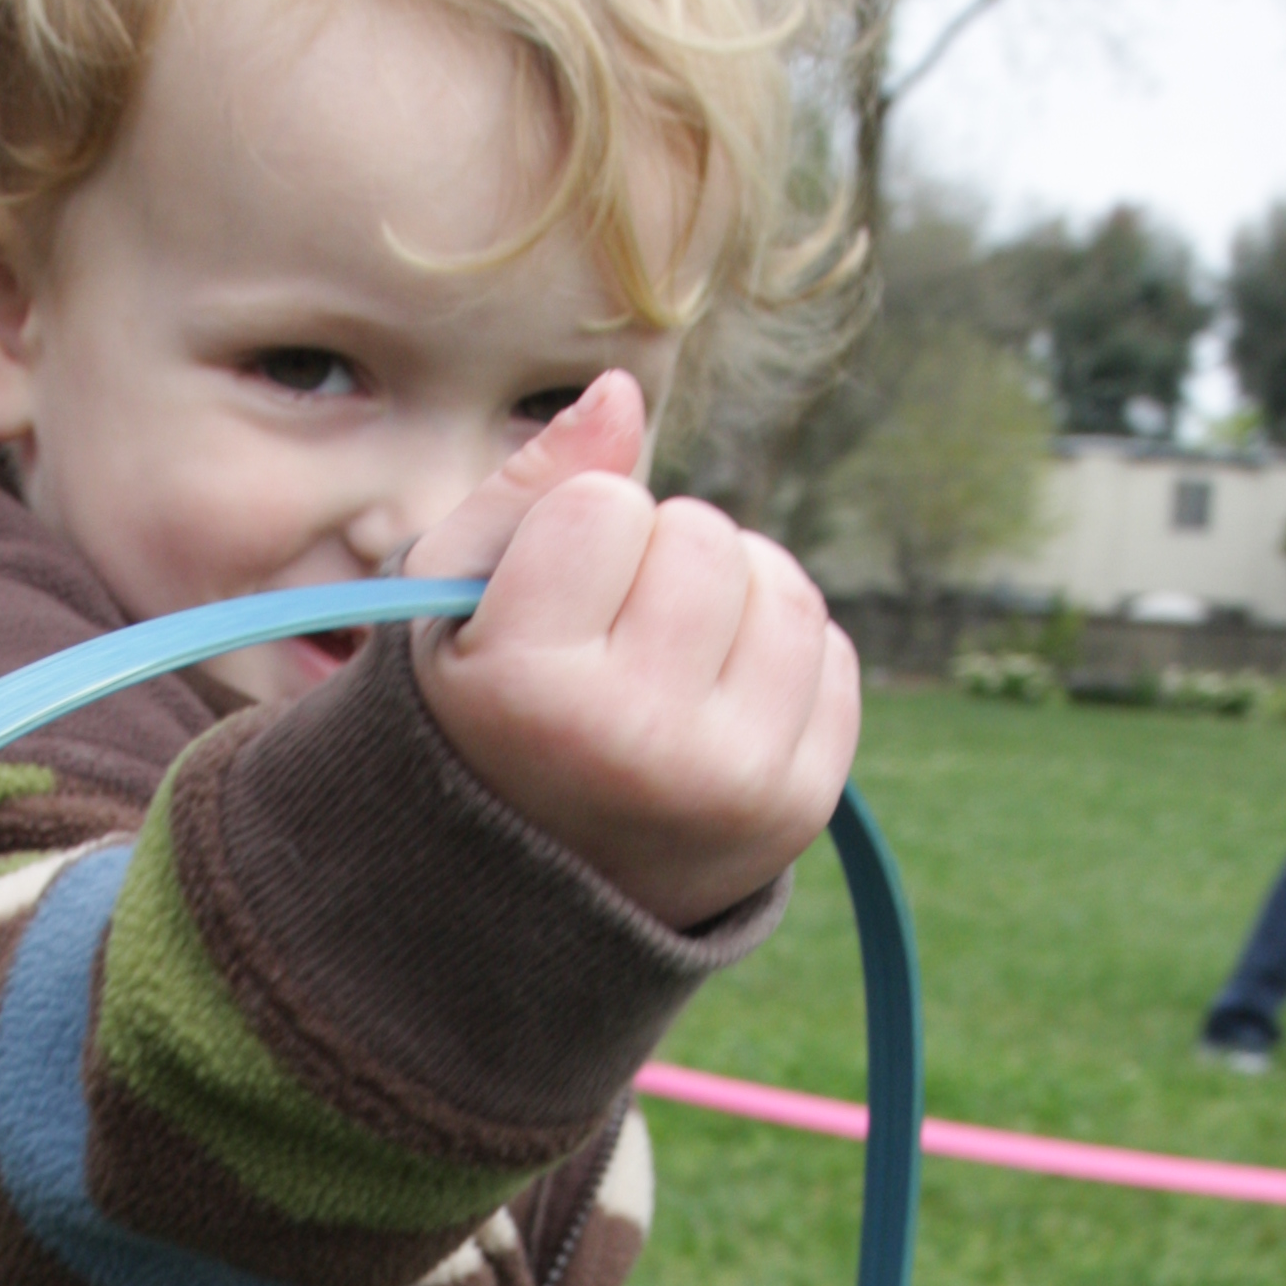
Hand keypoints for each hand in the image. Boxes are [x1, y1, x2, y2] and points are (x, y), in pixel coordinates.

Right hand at [402, 373, 860, 929]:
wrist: (534, 897)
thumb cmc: (485, 720)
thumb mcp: (454, 605)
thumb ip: (529, 486)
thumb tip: (625, 388)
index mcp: (532, 688)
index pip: (605, 504)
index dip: (575, 536)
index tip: (546, 610)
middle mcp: (639, 742)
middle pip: (701, 534)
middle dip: (659, 559)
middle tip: (610, 639)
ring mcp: (733, 777)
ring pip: (781, 583)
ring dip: (731, 595)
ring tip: (668, 660)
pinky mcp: (803, 800)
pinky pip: (831, 648)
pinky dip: (778, 654)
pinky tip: (715, 702)